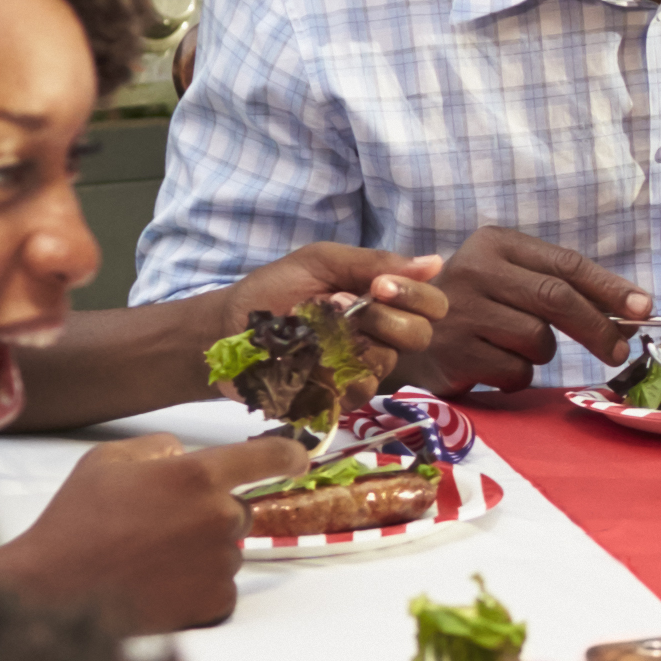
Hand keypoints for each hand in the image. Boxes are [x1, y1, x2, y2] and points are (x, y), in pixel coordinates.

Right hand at [0, 436, 281, 633]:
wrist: (55, 590)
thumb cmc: (75, 521)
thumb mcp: (107, 461)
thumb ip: (156, 448)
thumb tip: (182, 452)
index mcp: (196, 475)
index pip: (268, 458)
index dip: (287, 457)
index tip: (297, 460)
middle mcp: (219, 517)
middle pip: (239, 511)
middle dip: (211, 516)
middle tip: (162, 528)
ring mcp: (220, 563)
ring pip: (228, 551)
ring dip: (203, 553)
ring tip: (150, 560)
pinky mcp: (215, 603)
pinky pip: (222, 588)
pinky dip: (199, 587)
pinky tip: (158, 585)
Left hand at [222, 245, 453, 374]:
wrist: (226, 328)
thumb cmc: (272, 290)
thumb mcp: (320, 262)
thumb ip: (373, 262)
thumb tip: (434, 261)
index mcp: (383, 301)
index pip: (432, 305)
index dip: (415, 296)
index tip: (379, 287)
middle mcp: (381, 336)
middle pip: (418, 336)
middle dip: (384, 319)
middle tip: (341, 306)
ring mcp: (361, 370)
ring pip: (387, 363)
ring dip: (350, 343)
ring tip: (313, 331)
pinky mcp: (338, 398)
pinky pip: (356, 391)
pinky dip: (332, 371)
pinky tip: (308, 360)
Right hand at [429, 228, 652, 390]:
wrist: (402, 334)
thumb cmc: (472, 308)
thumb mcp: (508, 281)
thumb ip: (561, 288)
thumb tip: (633, 311)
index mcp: (494, 243)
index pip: (566, 264)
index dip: (610, 288)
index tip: (644, 308)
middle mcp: (475, 269)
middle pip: (556, 299)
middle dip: (598, 328)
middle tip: (621, 350)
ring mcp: (460, 311)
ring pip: (538, 340)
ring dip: (540, 353)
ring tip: (508, 346)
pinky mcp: (453, 352)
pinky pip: (515, 371)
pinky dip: (515, 375)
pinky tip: (489, 364)